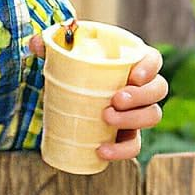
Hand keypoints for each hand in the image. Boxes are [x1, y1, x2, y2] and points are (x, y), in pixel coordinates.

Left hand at [28, 35, 167, 161]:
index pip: (154, 60)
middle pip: (158, 89)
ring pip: (152, 116)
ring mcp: (138, 112)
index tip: (134, 76)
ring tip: (107, 118)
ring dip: (133, 119)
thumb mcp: (63, 55)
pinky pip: (134, 145)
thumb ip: (51, 45)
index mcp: (133, 62)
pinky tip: (103, 151)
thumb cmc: (74, 70)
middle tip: (115, 99)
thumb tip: (36, 44)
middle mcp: (142, 87)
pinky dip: (122, 150)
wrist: (70, 98)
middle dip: (140, 96)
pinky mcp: (128, 134)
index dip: (150, 67)